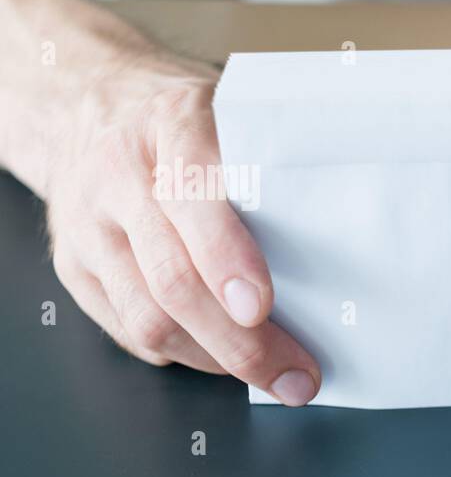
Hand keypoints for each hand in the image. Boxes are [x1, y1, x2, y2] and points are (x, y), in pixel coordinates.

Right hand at [40, 48, 319, 403]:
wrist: (89, 101)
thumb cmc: (191, 119)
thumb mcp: (235, 111)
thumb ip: (275, 160)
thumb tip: (352, 237)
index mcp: (173, 122)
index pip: (194, 195)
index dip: (226, 256)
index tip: (261, 306)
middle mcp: (118, 172)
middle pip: (174, 278)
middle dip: (240, 341)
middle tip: (296, 375)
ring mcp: (87, 222)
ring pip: (147, 317)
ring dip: (216, 359)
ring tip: (271, 374)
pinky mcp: (72, 263)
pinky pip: (127, 329)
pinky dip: (182, 354)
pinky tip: (222, 358)